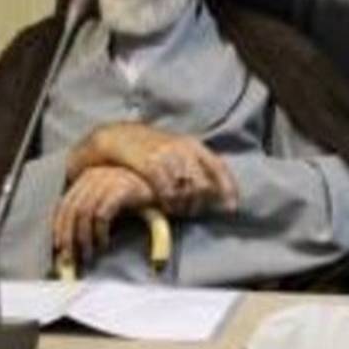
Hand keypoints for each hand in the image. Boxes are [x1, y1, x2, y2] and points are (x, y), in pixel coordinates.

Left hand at [53, 166, 154, 262]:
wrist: (168, 187)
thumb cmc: (137, 197)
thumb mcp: (110, 200)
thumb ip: (91, 211)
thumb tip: (70, 237)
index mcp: (88, 177)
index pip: (64, 204)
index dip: (59, 228)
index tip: (59, 247)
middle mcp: (95, 175)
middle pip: (71, 210)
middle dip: (69, 237)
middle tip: (71, 258)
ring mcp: (108, 180)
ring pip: (84, 214)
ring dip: (84, 239)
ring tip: (88, 254)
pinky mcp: (122, 189)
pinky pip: (102, 214)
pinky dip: (99, 232)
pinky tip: (104, 243)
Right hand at [68, 122, 237, 214]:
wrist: (116, 135)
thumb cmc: (148, 147)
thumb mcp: (175, 150)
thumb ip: (194, 165)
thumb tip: (214, 190)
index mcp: (193, 145)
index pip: (219, 167)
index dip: (228, 189)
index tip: (231, 208)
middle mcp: (183, 149)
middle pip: (203, 185)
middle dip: (200, 203)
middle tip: (191, 212)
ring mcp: (166, 156)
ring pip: (187, 190)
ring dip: (184, 206)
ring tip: (178, 211)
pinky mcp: (149, 164)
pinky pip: (167, 191)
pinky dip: (169, 203)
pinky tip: (165, 207)